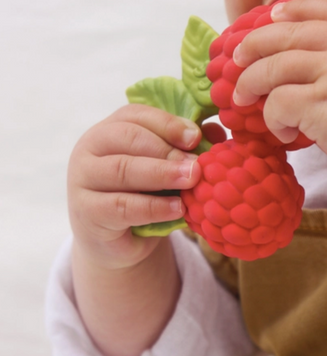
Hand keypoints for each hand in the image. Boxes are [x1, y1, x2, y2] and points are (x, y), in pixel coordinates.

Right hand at [67, 104, 201, 268]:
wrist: (119, 240)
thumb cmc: (145, 193)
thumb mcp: (165, 167)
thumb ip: (185, 146)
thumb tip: (215, 131)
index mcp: (111, 128)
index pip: (136, 115)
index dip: (168, 123)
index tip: (195, 137)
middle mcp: (91, 147)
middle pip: (128, 137)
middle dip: (167, 149)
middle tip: (197, 164)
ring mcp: (83, 179)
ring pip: (122, 169)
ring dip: (162, 174)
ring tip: (192, 181)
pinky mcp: (87, 211)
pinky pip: (121, 206)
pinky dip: (153, 206)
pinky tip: (177, 208)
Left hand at [233, 0, 326, 189]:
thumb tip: (323, 78)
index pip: (326, 10)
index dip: (294, 9)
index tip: (272, 12)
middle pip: (289, 32)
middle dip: (256, 41)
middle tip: (236, 56)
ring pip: (275, 65)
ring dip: (250, 81)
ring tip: (240, 96)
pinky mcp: (321, 104)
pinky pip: (278, 102)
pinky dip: (271, 118)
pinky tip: (281, 133)